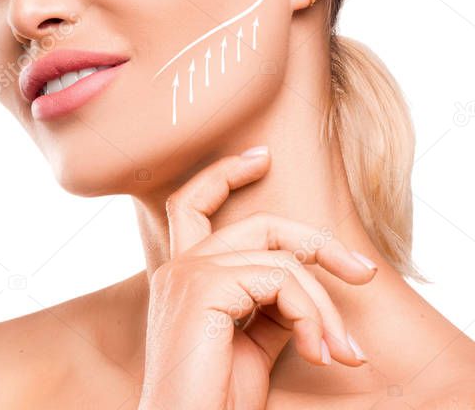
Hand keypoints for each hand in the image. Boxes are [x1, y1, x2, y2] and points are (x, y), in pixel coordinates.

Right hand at [137, 146, 376, 409]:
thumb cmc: (213, 398)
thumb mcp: (252, 343)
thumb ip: (269, 304)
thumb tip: (307, 285)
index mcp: (183, 278)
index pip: (192, 205)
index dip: (225, 174)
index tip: (262, 157)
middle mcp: (178, 269)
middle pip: (256, 222)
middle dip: (318, 242)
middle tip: (364, 273)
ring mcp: (187, 275)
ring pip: (280, 257)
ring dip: (324, 307)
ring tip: (339, 352)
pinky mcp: (202, 288)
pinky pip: (280, 279)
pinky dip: (312, 316)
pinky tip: (316, 353)